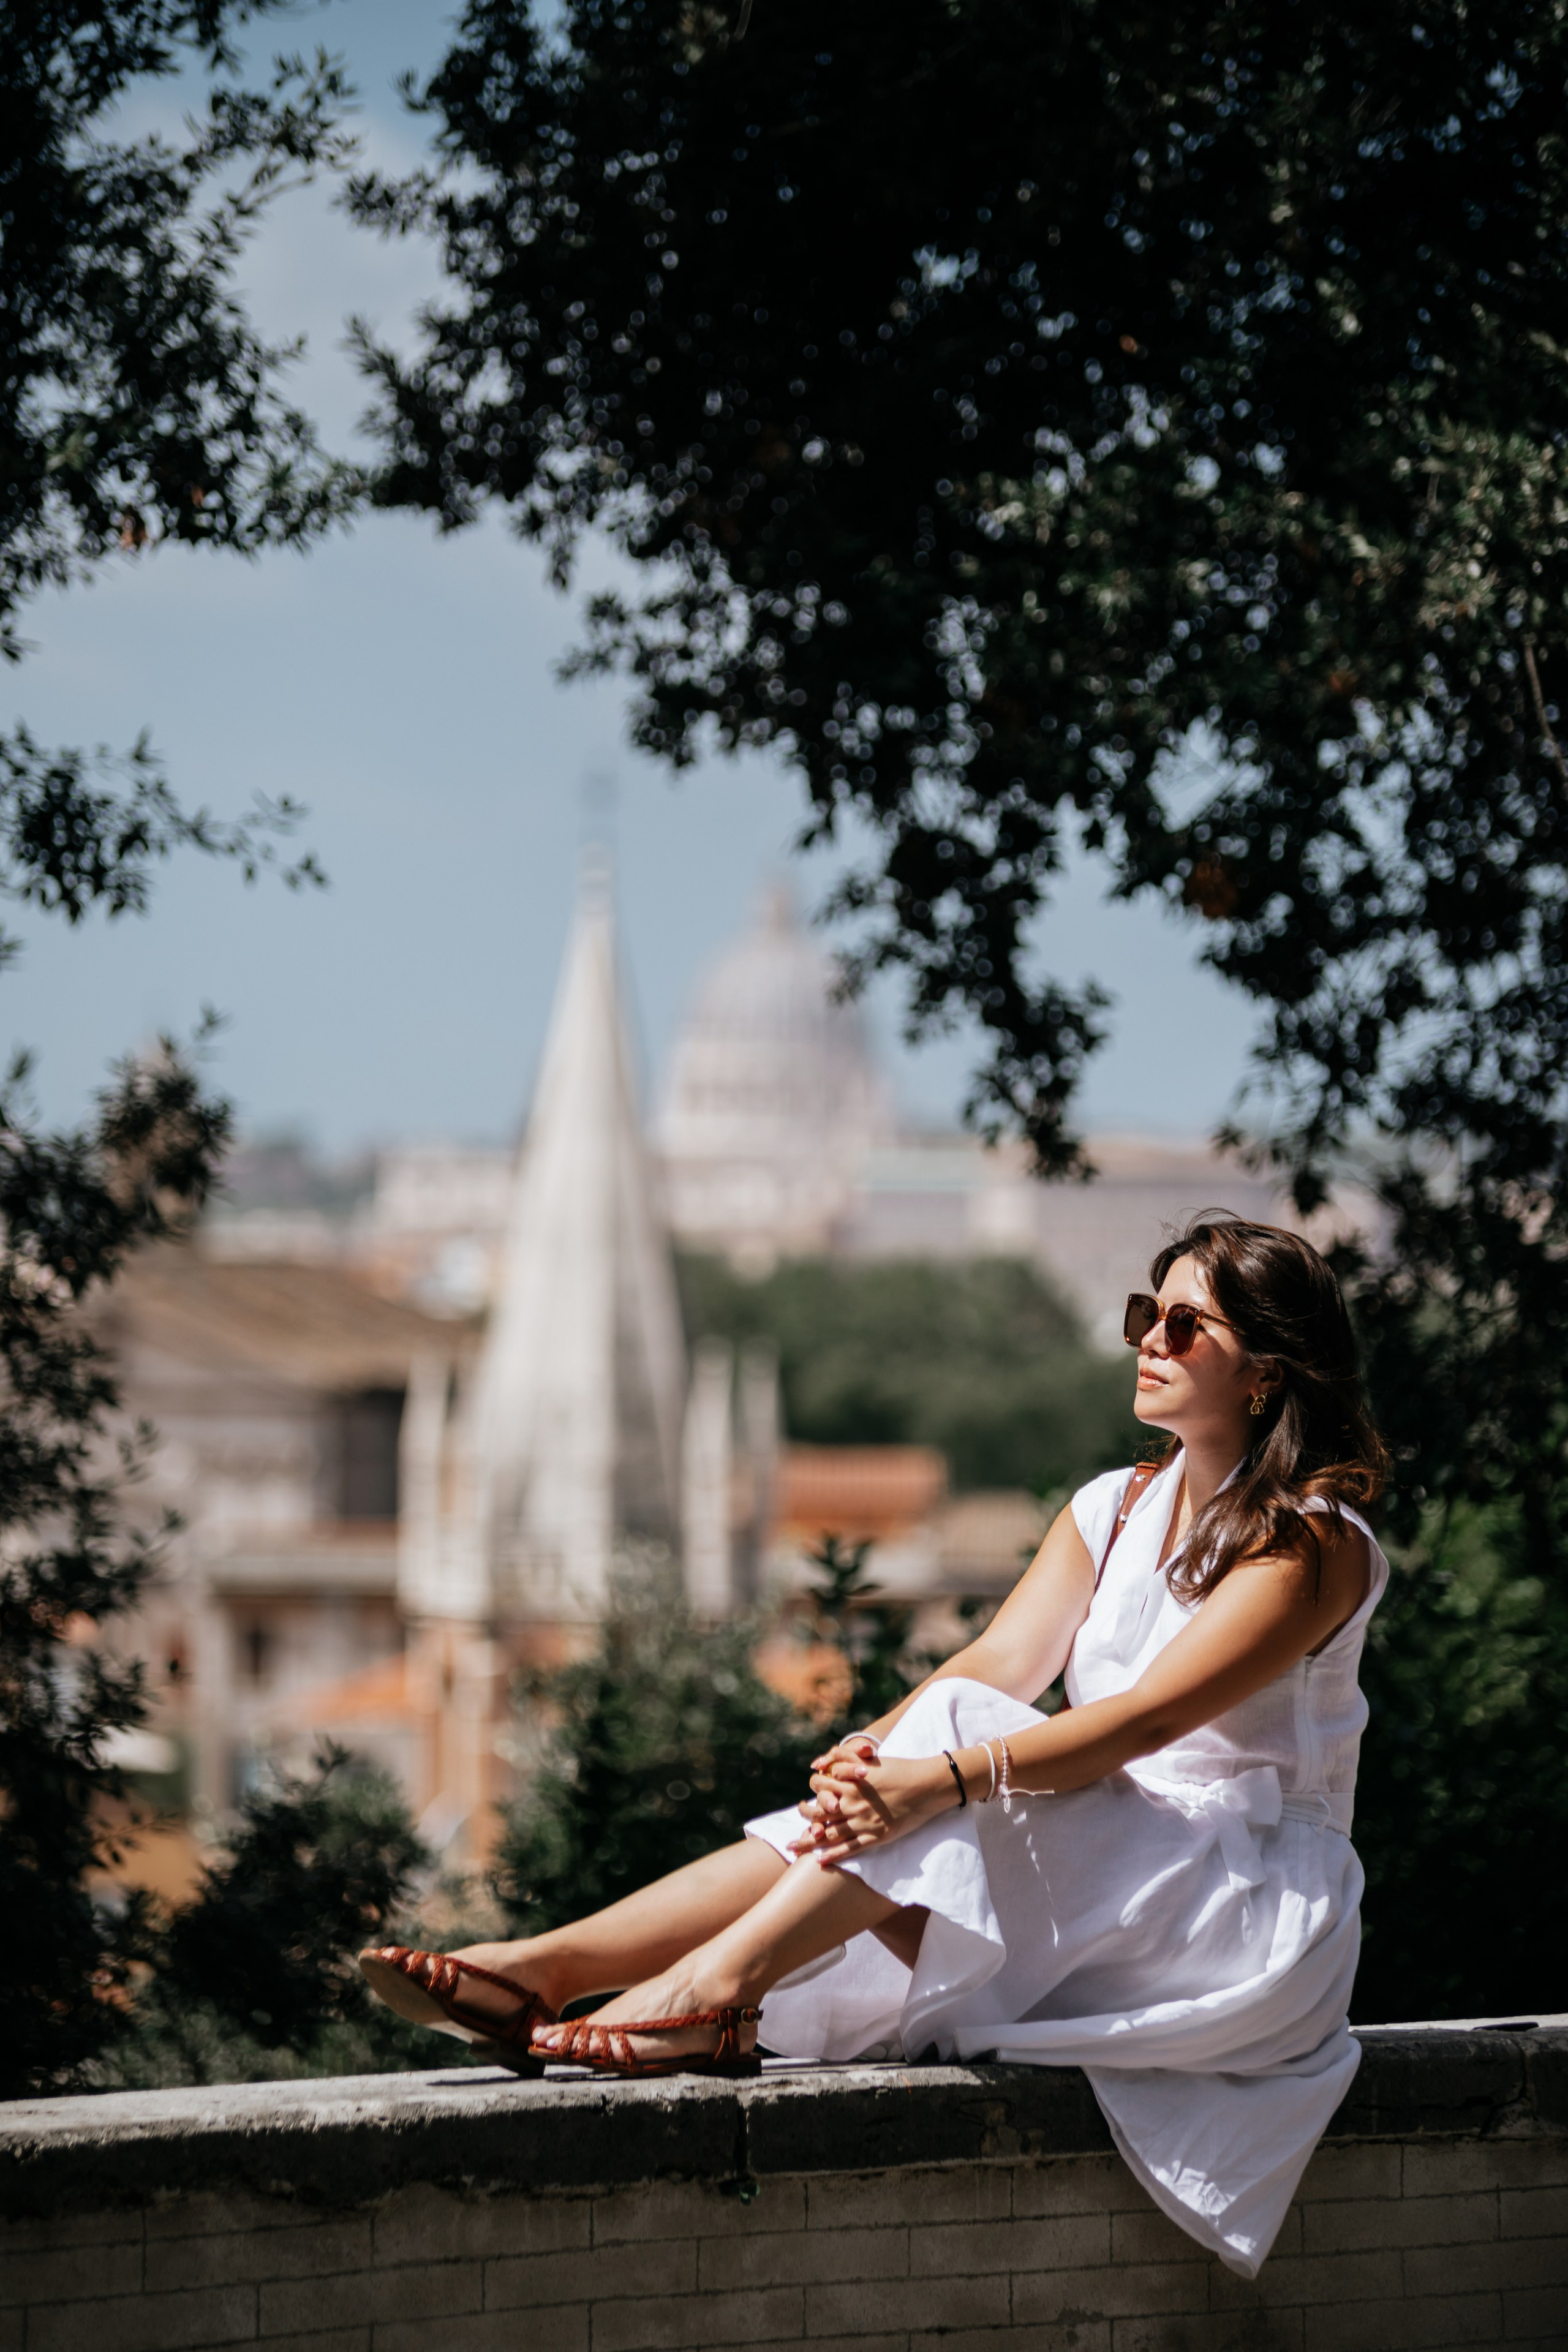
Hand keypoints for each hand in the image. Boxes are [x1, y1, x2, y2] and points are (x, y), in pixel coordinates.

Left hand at [788, 1752, 948, 1864]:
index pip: (820, 1787)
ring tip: (793, 1847)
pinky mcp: (875, 1837)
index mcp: (850, 1784)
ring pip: (829, 1834)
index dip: (812, 1790)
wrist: (926, 1787)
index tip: (807, 1796)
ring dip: (809, 1841)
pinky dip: (833, 1856)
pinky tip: (819, 1862)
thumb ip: (843, 1758)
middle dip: (804, 1818)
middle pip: (819, 1813)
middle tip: (795, 1822)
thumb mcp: (869, 1760)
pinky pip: (849, 1849)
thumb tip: (820, 1762)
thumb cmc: (899, 1769)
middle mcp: (852, 1804)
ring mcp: (863, 1822)